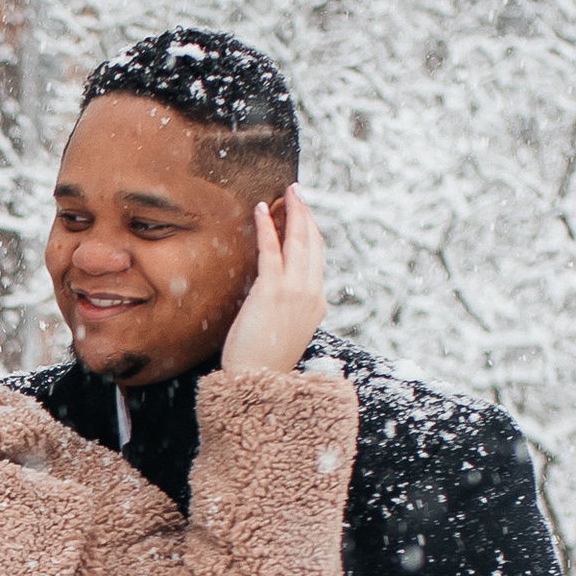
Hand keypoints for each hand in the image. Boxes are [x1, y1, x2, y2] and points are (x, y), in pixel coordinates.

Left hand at [220, 186, 326, 377]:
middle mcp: (312, 294)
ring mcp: (295, 291)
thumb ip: (293, 312)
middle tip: (298, 193)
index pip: (318, 259)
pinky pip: (271, 250)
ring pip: (299, 241)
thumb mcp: (289, 334)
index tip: (304, 215)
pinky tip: (261, 210)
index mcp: (317, 304)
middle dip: (307, 214)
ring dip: (293, 212)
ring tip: (287, 193)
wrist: (258, 383)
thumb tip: (287, 299)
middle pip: (314, 244)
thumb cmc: (265, 363)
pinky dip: (267, 227)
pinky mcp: (272, 290)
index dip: (311, 233)